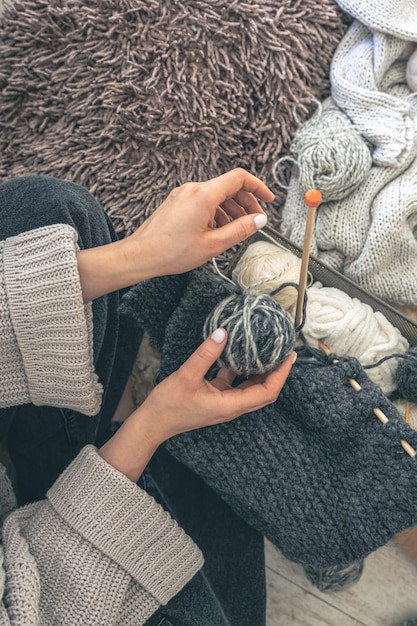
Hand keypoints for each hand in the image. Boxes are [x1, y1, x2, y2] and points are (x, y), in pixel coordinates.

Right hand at [99, 329, 294, 481]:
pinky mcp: (215, 398)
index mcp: (230, 406)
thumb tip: (224, 332)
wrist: (153, 423)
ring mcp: (224, 403)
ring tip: (268, 350)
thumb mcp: (186, 375)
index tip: (289, 356)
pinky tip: (239, 353)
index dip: (280, 375)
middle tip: (284, 351)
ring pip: (251, 388)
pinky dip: (241, 370)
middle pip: (264, 391)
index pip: (266, 392)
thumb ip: (206, 354)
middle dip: (277, 373)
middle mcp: (232, 407)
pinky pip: (235, 384)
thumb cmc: (168, 405)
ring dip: (261, 371)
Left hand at [128, 168, 272, 277]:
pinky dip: (216, 212)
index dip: (258, 187)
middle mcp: (193, 189)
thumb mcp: (213, 245)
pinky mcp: (177, 202)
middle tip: (255, 220)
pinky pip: (203, 201)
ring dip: (231, 209)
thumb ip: (240, 230)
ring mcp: (183, 194)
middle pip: (228, 187)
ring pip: (216, 195)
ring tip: (237, 229)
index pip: (239, 178)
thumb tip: (259, 220)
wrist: (140, 255)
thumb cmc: (171, 252)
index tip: (268, 199)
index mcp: (204, 194)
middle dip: (246, 202)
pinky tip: (218, 229)